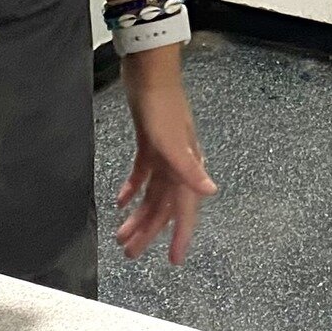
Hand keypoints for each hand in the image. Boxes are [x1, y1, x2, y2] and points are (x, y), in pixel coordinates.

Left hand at [115, 49, 217, 265]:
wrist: (150, 70)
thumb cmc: (161, 104)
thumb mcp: (171, 139)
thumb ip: (189, 167)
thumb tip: (210, 192)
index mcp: (185, 165)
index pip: (184, 208)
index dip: (181, 235)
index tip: (174, 260)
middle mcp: (178, 163)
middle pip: (164, 206)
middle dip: (149, 231)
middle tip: (130, 253)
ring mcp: (164, 152)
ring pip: (152, 194)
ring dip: (139, 215)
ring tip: (122, 235)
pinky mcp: (150, 142)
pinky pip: (142, 173)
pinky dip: (132, 188)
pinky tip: (120, 201)